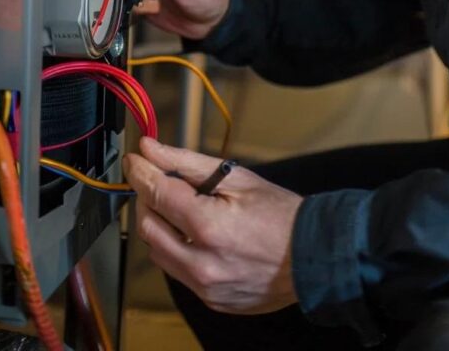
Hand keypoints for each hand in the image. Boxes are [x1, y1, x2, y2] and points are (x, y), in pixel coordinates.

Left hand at [124, 138, 301, 314]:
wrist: (313, 256)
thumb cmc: (281, 215)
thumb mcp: (238, 178)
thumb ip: (189, 164)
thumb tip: (152, 149)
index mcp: (208, 227)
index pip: (156, 193)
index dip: (141, 172)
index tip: (135, 159)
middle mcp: (201, 263)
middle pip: (149, 226)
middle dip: (149, 199)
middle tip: (160, 181)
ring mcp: (204, 287)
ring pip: (157, 253)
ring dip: (160, 225)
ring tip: (181, 207)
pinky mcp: (209, 300)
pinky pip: (177, 272)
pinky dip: (177, 249)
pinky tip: (197, 235)